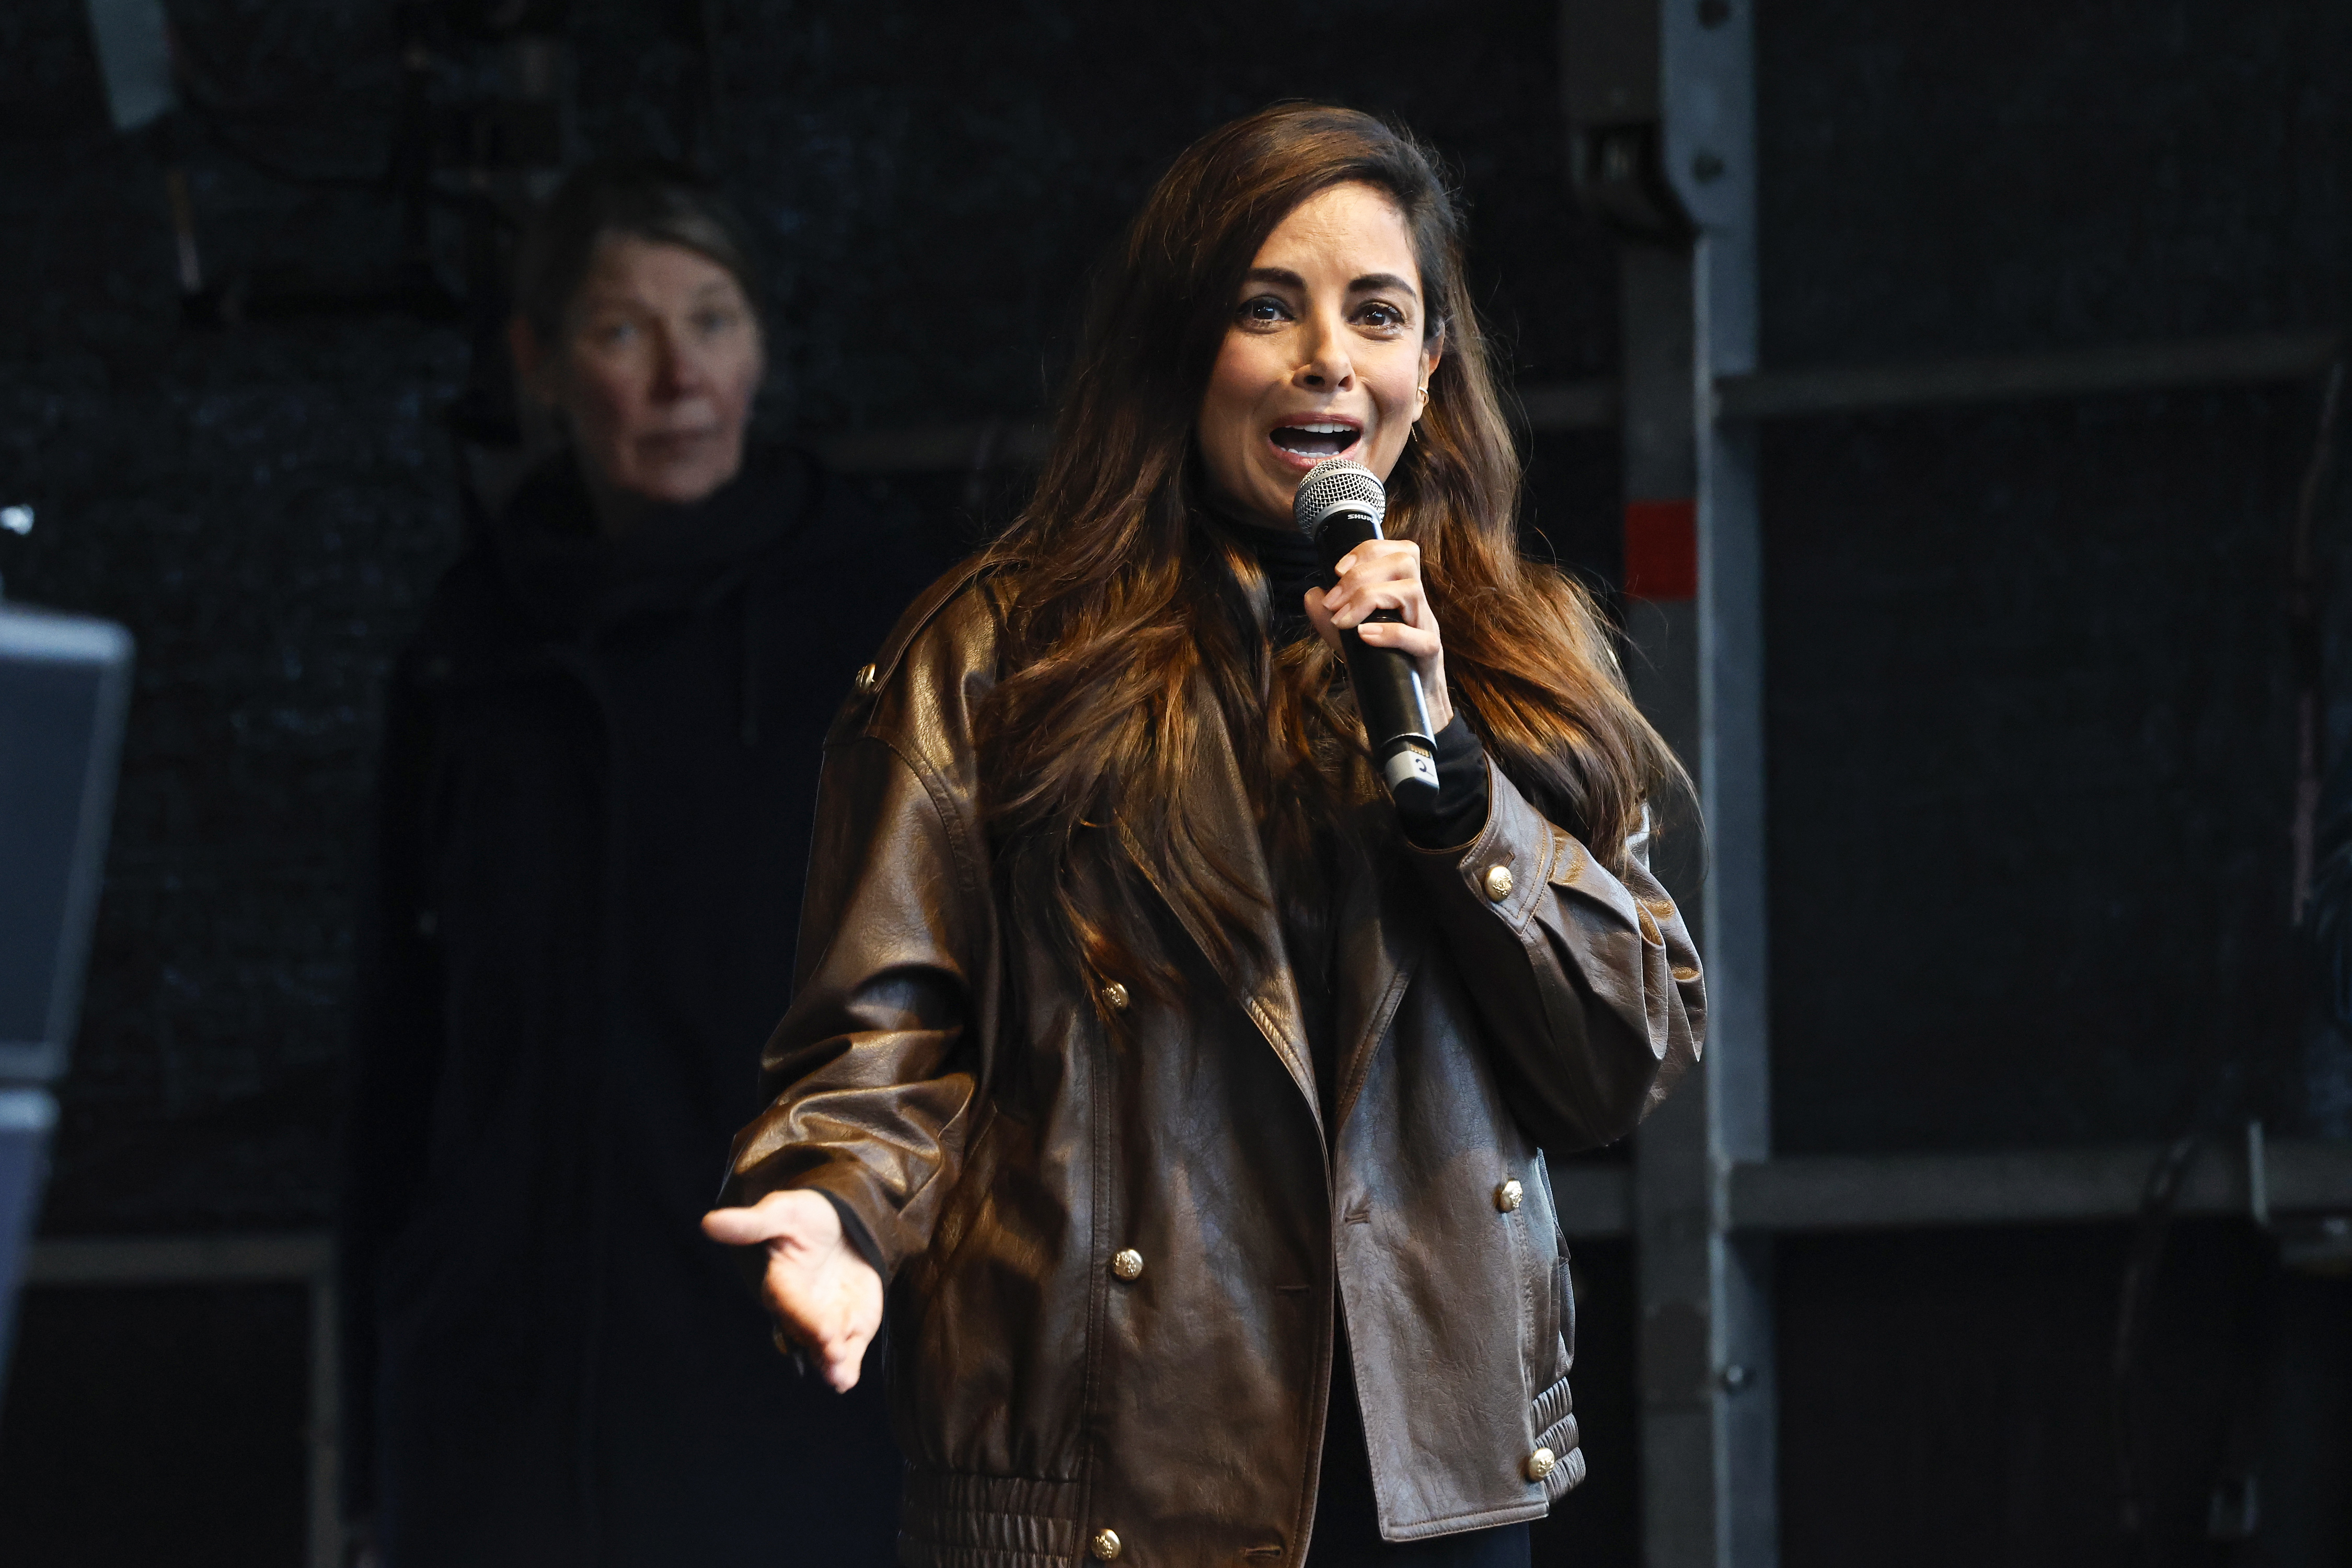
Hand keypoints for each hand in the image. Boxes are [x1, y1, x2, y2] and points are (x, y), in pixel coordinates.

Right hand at [700, 1189, 883, 1390]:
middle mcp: (799, 1309)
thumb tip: (709, 1223)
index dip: (804, 1316)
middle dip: (819, 1343)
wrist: (844, 1224)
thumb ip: (752, 1224)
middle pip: (805, 1331)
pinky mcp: (849, 1327)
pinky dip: (847, 1367)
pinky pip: (847, 1351)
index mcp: (780, 1283)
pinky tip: (846, 1381)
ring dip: (830, 1365)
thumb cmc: (807, 1217)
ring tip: (839, 1375)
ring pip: (822, 1350)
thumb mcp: (783, 1212)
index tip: (825, 1329)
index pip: (788, 1303)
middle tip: (834, 1351)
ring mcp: (824, 1320)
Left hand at [1303, 536, 1453, 731]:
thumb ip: (1331, 618)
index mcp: (1403, 595)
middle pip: (1406, 561)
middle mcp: (1417, 606)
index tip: (1337, 569)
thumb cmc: (1384, 670)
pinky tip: (1363, 636)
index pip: (1400, 551)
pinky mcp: (1429, 655)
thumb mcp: (1351, 640)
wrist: (1410, 711)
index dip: (1368, 550)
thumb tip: (1311, 594)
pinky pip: (1418, 637)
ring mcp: (1426, 628)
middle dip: (1362, 574)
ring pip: (1411, 590)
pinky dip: (1387, 633)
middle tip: (1334, 601)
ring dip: (1369, 597)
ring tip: (1343, 619)